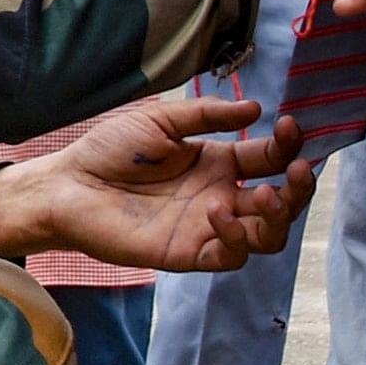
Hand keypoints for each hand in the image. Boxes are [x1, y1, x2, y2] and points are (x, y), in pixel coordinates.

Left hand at [0, 96, 314, 271]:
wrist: (67, 184)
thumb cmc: (109, 150)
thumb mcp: (161, 120)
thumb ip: (207, 115)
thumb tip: (256, 108)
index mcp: (217, 163)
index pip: (269, 159)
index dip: (288, 146)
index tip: (291, 125)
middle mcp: (220, 196)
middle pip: (281, 203)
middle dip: (299, 188)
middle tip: (299, 169)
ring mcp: (207, 227)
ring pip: (267, 235)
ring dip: (277, 217)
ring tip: (263, 194)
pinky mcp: (187, 253)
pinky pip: (230, 256)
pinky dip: (237, 238)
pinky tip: (219, 211)